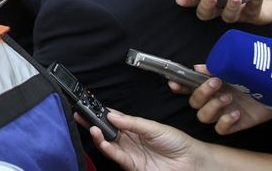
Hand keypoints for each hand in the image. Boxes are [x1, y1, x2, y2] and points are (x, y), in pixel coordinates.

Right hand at [80, 110, 207, 170]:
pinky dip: (106, 148)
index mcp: (135, 127)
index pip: (114, 118)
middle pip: (107, 131)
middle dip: (93, 123)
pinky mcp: (131, 165)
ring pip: (108, 144)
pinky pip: (115, 156)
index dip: (102, 113)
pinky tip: (101, 139)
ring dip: (98, 135)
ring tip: (91, 126)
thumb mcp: (155, 127)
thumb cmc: (178, 142)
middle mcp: (129, 140)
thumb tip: (113, 116)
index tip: (89, 106)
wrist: (190, 162)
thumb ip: (132, 123)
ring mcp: (129, 152)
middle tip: (80, 114)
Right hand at [169, 65, 271, 134]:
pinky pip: (219, 129)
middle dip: (202, 93)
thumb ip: (216, 67)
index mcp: (211, 84)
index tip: (174, 83)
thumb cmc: (255, 75)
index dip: (179, 86)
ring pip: (203, 116)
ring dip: (213, 107)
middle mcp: (214, 98)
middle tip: (217, 83)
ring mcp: (222, 112)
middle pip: (193, 102)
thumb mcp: (235, 67)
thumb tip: (198, 68)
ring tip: (229, 98)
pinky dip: (225, 121)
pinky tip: (236, 113)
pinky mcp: (233, 124)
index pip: (188, 86)